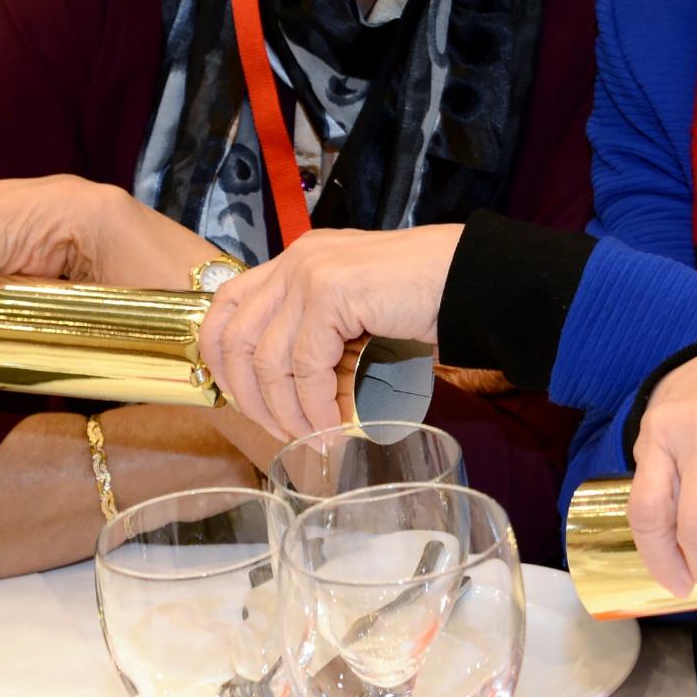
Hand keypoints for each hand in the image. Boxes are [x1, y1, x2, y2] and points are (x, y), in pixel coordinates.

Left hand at [198, 225, 460, 440]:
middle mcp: (297, 260)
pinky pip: (306, 366)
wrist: (475, 277)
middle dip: (248, 396)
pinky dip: (315, 405)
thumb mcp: (359, 308)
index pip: (226, 306)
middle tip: (278, 431)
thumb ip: (323, 332)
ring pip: (268, 359)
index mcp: (299, 259)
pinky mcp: (331, 291)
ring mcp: (311, 272)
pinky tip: (333, 423)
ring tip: (311, 436)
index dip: (221, 359)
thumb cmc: (428, 297)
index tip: (240, 399)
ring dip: (285, 410)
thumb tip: (295, 396)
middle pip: (234, 336)